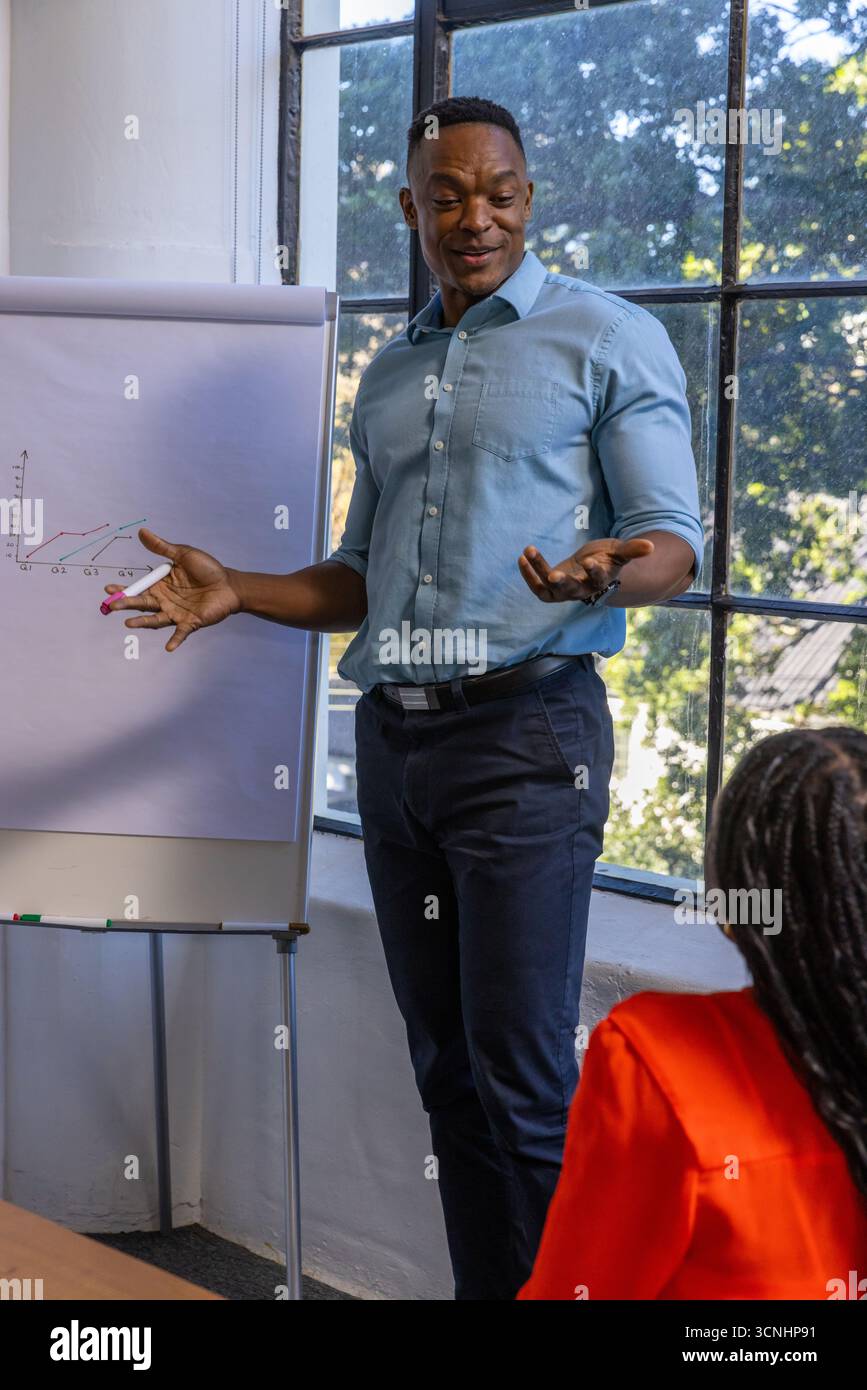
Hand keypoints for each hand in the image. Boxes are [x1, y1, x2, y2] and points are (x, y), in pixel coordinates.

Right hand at [103, 527, 241, 650]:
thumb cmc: (207, 568)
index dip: (124, 588)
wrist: (229, 583)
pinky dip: (175, 640)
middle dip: (126, 604)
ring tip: (129, 623)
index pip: (138, 587)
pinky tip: (169, 647)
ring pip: (156, 619)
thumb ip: (162, 547)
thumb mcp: (183, 554)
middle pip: (142, 604)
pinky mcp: (191, 623)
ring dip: (143, 622)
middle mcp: (165, 601)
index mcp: (161, 584)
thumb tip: (141, 532)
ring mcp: (176, 613)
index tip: (108, 588)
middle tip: (112, 605)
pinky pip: (181, 633)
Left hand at [518, 536, 653, 603]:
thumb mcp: (619, 553)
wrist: (593, 569)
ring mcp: (565, 591)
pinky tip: (522, 557)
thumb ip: (632, 550)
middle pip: (572, 591)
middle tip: (554, 575)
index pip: (598, 579)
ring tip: (529, 551)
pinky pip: (538, 587)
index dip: (594, 571)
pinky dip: (528, 574)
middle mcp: (582, 590)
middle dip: (563, 583)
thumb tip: (651, 547)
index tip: (590, 561)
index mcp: (600, 581)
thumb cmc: (608, 559)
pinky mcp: (551, 589)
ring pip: (550, 588)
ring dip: (538, 570)